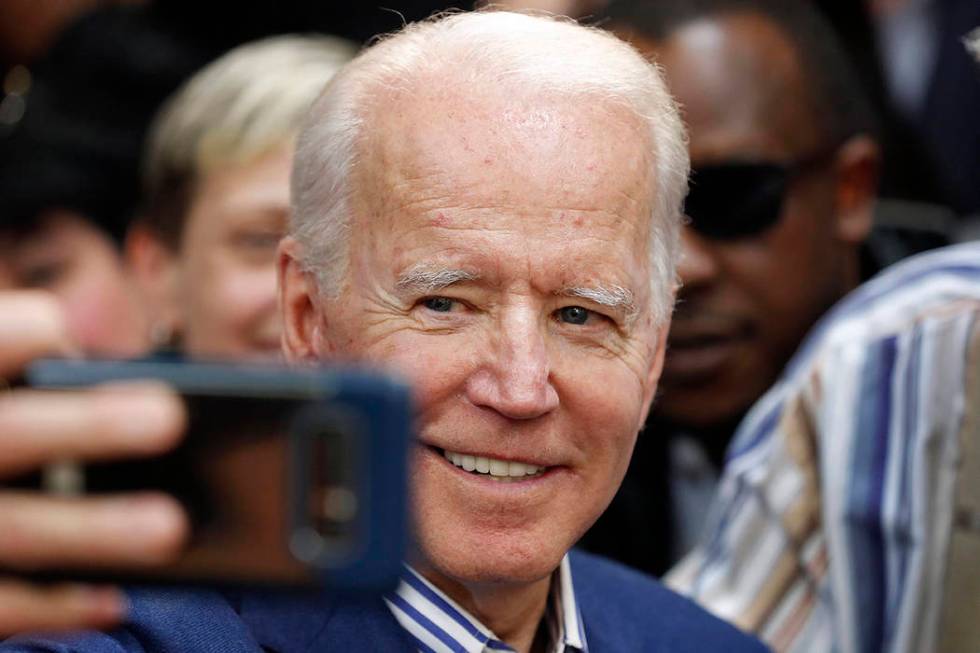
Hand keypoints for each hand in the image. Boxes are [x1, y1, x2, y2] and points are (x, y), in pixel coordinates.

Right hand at [0, 291, 188, 635]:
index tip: (71, 338)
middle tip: (169, 419)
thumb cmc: (6, 443)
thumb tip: (164, 404)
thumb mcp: (11, 405)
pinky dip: (57, 606)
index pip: (1, 340)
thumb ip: (56, 399)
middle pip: (13, 433)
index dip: (32, 335)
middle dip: (89, 424)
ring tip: (170, 528)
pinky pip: (3, 604)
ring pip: (16, 529)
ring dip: (95, 530)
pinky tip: (113, 601)